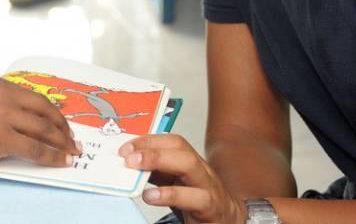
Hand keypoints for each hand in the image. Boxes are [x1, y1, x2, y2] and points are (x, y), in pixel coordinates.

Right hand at [0, 74, 80, 172]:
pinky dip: (52, 157)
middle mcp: (2, 93)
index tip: (61, 122)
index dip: (51, 112)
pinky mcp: (1, 136)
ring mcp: (2, 114)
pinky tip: (61, 162)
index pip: (32, 96)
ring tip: (71, 152)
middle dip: (62, 126)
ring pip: (43, 129)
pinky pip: (35, 148)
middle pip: (44, 109)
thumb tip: (22, 123)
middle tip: (72, 138)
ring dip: (61, 143)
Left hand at [120, 134, 246, 223]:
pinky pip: (196, 198)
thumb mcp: (177, 183)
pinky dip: (171, 195)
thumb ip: (157, 173)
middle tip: (128, 158)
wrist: (229, 221)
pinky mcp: (211, 209)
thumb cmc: (198, 201)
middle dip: (153, 150)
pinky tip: (151, 196)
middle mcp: (201, 171)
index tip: (126, 148)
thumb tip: (130, 163)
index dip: (149, 140)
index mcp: (191, 163)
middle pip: (182, 150)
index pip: (173, 142)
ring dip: (161, 164)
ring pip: (191, 166)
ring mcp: (209, 188)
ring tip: (137, 170)